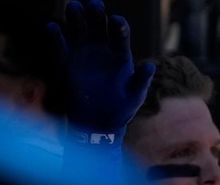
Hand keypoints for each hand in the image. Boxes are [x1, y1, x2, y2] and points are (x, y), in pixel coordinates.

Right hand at [49, 0, 154, 130]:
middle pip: (99, 27)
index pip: (120, 35)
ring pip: (79, 31)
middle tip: (94, 4)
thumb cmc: (121, 108)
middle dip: (97, 15)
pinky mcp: (68, 63)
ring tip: (73, 6)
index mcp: (121, 56)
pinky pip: (61, 47)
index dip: (118, 27)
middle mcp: (103, 51)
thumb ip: (141, 80)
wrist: (99, 122)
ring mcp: (84, 55)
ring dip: (76, 18)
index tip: (115, 20)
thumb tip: (151, 66)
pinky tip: (53, 27)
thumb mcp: (134, 96)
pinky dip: (57, 37)